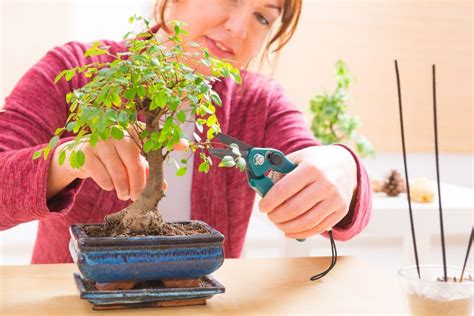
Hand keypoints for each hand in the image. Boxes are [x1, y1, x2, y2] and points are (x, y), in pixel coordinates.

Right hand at [47, 127, 188, 200]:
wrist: (78, 155)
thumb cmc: (112, 157)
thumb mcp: (130, 159)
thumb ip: (147, 170)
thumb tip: (162, 186)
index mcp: (132, 129)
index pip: (152, 135)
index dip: (169, 140)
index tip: (184, 146)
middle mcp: (117, 130)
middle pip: (135, 163)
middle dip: (139, 184)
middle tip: (137, 196)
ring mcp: (100, 140)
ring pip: (119, 173)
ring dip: (124, 189)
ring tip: (124, 194)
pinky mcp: (86, 152)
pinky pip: (104, 178)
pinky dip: (109, 186)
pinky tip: (109, 184)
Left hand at [259, 145, 356, 238]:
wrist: (346, 165)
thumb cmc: (314, 162)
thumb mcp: (297, 159)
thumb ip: (280, 171)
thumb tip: (261, 188)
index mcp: (311, 168)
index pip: (284, 189)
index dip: (270, 201)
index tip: (262, 207)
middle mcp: (326, 183)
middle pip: (295, 208)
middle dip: (277, 216)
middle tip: (270, 216)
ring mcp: (335, 199)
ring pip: (307, 222)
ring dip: (287, 227)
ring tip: (278, 224)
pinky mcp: (341, 211)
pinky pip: (318, 228)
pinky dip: (301, 233)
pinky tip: (289, 231)